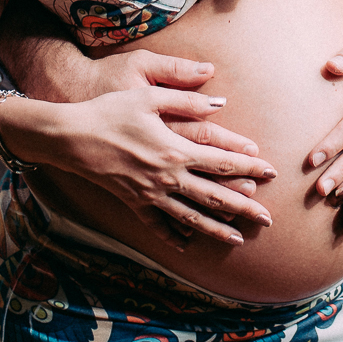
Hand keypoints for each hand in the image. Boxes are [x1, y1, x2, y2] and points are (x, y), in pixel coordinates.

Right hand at [6, 85, 276, 245]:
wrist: (71, 137)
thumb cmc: (110, 111)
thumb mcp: (149, 96)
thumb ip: (186, 100)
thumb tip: (220, 103)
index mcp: (175, 150)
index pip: (222, 161)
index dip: (249, 166)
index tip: (271, 171)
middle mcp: (167, 178)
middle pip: (214, 196)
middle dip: (244, 207)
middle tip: (269, 218)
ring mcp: (149, 195)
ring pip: (190, 218)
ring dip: (216, 228)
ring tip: (238, 238)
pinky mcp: (132, 203)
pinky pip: (156, 225)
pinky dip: (172, 236)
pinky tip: (186, 245)